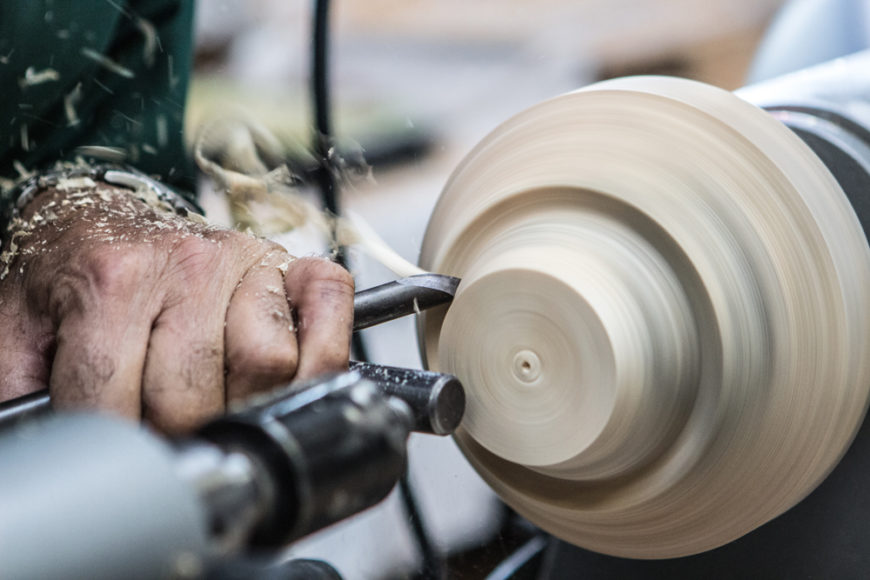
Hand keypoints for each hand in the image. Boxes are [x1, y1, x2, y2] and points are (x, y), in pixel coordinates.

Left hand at [0, 181, 353, 432]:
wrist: (102, 222)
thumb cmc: (67, 280)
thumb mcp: (16, 334)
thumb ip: (21, 392)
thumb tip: (61, 450)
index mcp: (111, 280)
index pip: (116, 402)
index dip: (114, 443)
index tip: (117, 444)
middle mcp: (188, 263)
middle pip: (195, 397)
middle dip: (175, 430)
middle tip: (164, 422)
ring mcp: (247, 261)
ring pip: (268, 366)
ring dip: (243, 401)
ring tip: (215, 398)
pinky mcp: (289, 264)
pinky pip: (330, 309)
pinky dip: (325, 351)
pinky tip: (289, 370)